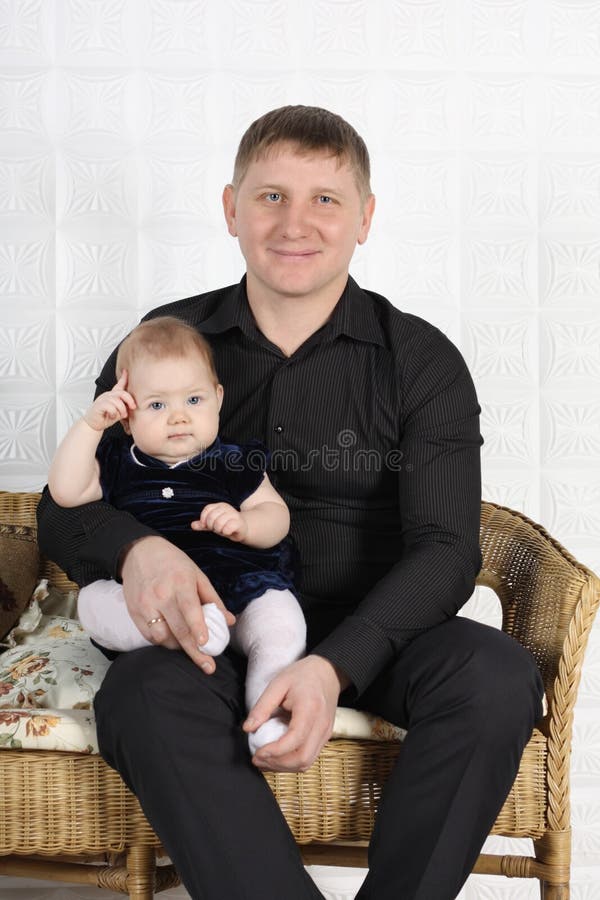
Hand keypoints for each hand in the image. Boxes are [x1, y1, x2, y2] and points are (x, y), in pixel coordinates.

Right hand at [83, 371, 135, 431]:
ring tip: (119, 416)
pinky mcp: (98, 405)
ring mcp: (102, 399)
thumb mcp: (118, 411)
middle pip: (122, 393)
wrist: (93, 425)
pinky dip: (114, 413)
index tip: (126, 371)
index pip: (119, 385)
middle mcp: (107, 395)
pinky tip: (112, 416)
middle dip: (129, 400)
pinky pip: (111, 407)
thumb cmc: (106, 418)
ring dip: (121, 410)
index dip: (124, 378)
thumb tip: (132, 405)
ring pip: (117, 401)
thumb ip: (124, 406)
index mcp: (112, 395)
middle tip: (132, 407)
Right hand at [120, 535, 234, 671]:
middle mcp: (161, 595)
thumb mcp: (196, 574)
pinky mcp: (134, 613)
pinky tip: (172, 639)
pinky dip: (163, 641)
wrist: (139, 552)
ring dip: (178, 646)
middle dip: (194, 651)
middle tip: (208, 666)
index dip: (197, 627)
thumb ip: (213, 599)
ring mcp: (145, 605)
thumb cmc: (173, 563)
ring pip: (162, 637)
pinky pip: (150, 635)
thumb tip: (229, 621)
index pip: (189, 608)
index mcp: (180, 582)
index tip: (205, 643)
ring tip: (190, 647)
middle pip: (178, 629)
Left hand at [192, 502, 247, 541]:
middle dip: (212, 526)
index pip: (207, 509)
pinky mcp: (240, 523)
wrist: (243, 529)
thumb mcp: (213, 524)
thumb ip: (203, 525)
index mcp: (220, 505)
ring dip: (219, 530)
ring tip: (223, 530)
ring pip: (219, 523)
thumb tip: (192, 525)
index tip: (207, 526)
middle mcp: (227, 508)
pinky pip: (228, 528)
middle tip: (217, 529)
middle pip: (212, 517)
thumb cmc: (226, 525)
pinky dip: (225, 531)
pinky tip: (228, 532)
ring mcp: (234, 514)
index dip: (204, 519)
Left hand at [243, 656, 347, 772]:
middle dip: (277, 764)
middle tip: (257, 759)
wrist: (328, 672)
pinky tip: (277, 757)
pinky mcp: (325, 737)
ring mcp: (326, 733)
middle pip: (302, 758)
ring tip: (265, 760)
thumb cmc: (302, 675)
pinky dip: (292, 762)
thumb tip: (248, 729)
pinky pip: (309, 757)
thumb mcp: (278, 683)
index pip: (294, 740)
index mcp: (310, 709)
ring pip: (306, 763)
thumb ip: (262, 707)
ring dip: (284, 767)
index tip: (257, 752)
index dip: (274, 752)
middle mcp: (321, 725)